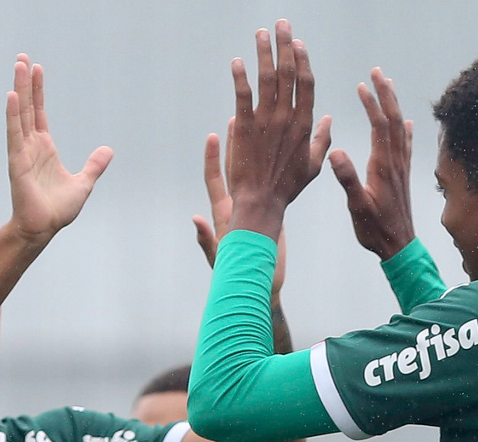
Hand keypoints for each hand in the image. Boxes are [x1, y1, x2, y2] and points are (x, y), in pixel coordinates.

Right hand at [5, 54, 112, 246]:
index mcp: (44, 148)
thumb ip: (94, 166)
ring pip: (19, 115)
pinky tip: (11, 96)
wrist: (44, 228)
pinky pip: (14, 135)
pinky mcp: (17, 162)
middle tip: (23, 57)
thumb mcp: (83, 183)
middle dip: (25, 82)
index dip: (37, 91)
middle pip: (27, 107)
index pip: (39, 113)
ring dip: (18, 90)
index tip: (36, 69)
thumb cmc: (58, 210)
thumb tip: (108, 150)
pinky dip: (12, 116)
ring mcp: (22, 152)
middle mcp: (31, 146)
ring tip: (19, 66)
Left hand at [193, 125, 287, 299]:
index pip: (215, 180)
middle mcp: (237, 209)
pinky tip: (282, 158)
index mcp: (225, 215)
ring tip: (259, 130)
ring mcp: (252, 213)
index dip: (212, 159)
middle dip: (235, 146)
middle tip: (238, 118)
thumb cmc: (237, 276)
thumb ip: (206, 239)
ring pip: (253, 178)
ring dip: (254, 155)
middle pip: (234, 171)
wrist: (259, 287)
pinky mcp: (268, 219)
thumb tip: (195, 219)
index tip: (212, 136)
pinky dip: (273, 175)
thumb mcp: (220, 257)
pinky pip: (269, 191)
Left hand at [227, 21, 331, 240]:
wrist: (261, 202)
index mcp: (303, 125)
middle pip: (287, 73)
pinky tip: (238, 61)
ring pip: (266, 78)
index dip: (302, 60)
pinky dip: (240, 76)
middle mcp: (286, 118)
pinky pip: (243, 95)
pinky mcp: (244, 127)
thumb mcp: (312, 166)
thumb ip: (322, 140)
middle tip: (281, 24)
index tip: (298, 43)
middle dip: (284, 45)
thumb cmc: (286, 188)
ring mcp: (265, 121)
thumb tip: (328, 119)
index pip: (306, 84)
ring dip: (263, 53)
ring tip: (261, 33)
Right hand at [329, 68, 415, 259]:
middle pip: (393, 120)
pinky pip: (406, 146)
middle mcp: (395, 162)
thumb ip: (347, 179)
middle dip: (385, 94)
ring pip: (401, 129)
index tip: (362, 85)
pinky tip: (408, 124)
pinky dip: (406, 130)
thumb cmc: (376, 230)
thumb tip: (336, 152)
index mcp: (382, 166)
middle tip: (377, 73)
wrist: (399, 246)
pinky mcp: (403, 176)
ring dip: (394, 106)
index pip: (379, 126)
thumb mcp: (357, 206)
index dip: (371, 104)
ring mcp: (401, 168)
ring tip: (388, 88)